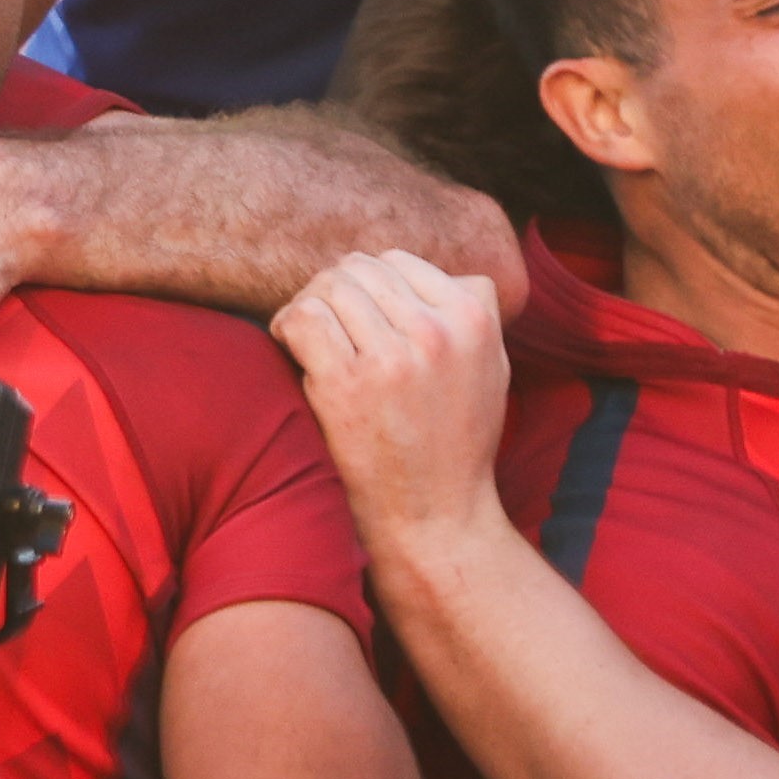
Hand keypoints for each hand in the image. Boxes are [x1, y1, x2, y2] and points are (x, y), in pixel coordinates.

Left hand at [273, 250, 514, 548]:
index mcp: (472, 319)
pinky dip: (288, 324)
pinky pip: (303, 319)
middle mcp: (434, 332)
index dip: (368, 282)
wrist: (435, 516)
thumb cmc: (457, 442)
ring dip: (308, 305)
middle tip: (325, 324)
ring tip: (307, 334)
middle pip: (357, 270)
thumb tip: (447, 269)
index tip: (356, 312)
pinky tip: (289, 345)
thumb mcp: (491, 368)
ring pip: (328, 287)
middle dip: (333, 291)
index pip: (397, 262)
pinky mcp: (347, 385)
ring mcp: (390, 358)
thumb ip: (474, 312)